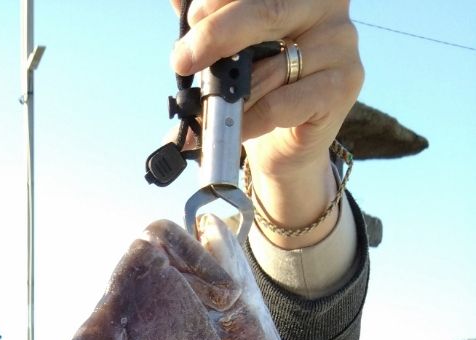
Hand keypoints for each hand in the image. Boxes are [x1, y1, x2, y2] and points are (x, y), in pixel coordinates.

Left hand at [171, 0, 362, 246]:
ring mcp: (341, 43)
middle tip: (182, 60)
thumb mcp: (232, 47)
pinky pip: (282, 103)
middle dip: (216, 35)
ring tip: (204, 111)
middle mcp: (327, 4)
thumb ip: (212, 19)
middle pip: (266, 12)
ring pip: (271, 66)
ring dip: (230, 93)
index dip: (220, 0)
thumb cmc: (259, 84)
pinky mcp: (343, 86)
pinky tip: (234, 130)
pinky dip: (250, 120)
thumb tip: (178, 0)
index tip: (192, 18)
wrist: (285, 143)